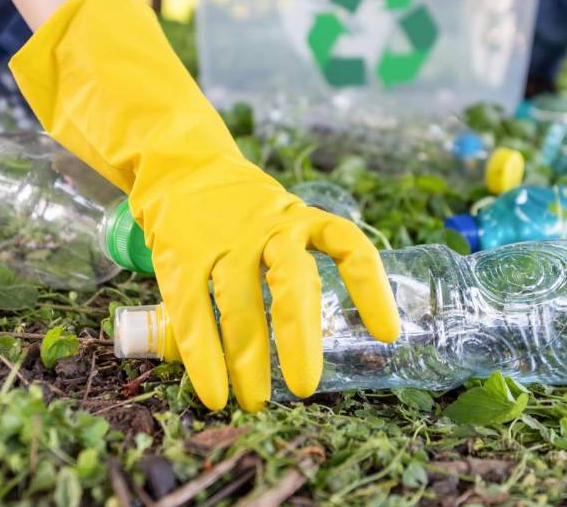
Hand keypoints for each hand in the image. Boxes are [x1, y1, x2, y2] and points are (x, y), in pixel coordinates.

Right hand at [9, 0, 399, 411]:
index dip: (369, 288)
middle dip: (299, 336)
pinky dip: (204, 357)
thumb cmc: (241, 211)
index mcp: (300, 218)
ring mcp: (223, 241)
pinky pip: (194, 313)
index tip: (387, 332)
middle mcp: (267, 227)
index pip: (345, 245)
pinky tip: (213, 392)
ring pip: (240, 303)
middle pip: (291, 280)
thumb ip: (293, 272)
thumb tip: (310, 349)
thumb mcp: (279, 222)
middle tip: (307, 386)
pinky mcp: (181, 257)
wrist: (179, 165)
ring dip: (248, 359)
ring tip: (257, 401)